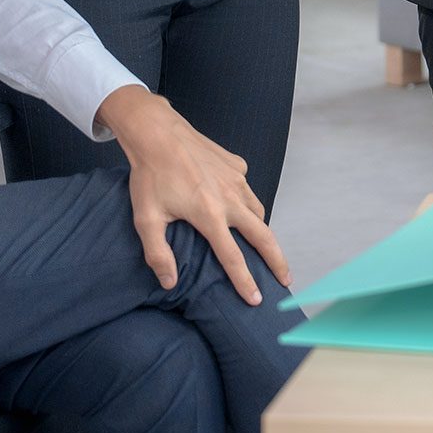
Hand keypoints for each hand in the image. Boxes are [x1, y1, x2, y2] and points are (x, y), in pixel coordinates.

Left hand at [97, 86, 290, 303]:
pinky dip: (246, 201)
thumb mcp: (146, 219)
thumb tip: (169, 282)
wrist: (157, 132)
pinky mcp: (236, 164)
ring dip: (262, 231)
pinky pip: (247, 189)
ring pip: (258, 210)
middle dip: (277, 261)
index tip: (257, 300)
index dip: (246, 282)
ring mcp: (237, 179)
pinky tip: (234, 204)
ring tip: (262, 246)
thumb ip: (158, 254)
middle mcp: (230, 198)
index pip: (233, 258)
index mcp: (210, 215)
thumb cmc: (149, 176)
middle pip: (263, 236)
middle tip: (286, 279)